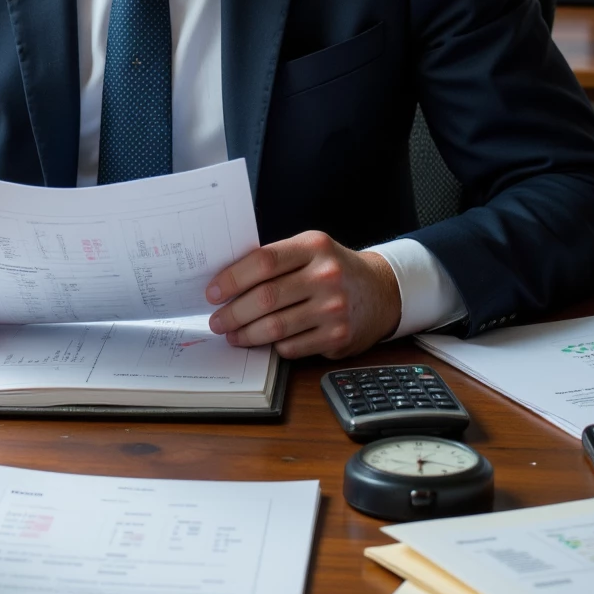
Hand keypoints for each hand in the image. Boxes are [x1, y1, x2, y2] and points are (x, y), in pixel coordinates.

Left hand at [205, 231, 400, 358]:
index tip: (212, 292)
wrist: (381, 292)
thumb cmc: (334, 269)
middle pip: (266, 297)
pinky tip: (265, 342)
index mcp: (314, 247)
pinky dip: (273, 346)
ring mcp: (334, 308)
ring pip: (276, 327)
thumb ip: (276, 260)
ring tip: (233, 334)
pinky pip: (292, 347)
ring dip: (246, 334)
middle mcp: (326, 276)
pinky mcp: (338, 336)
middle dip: (233, 312)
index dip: (232, 278)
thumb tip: (227, 280)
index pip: (263, 261)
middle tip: (217, 320)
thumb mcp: (311, 250)